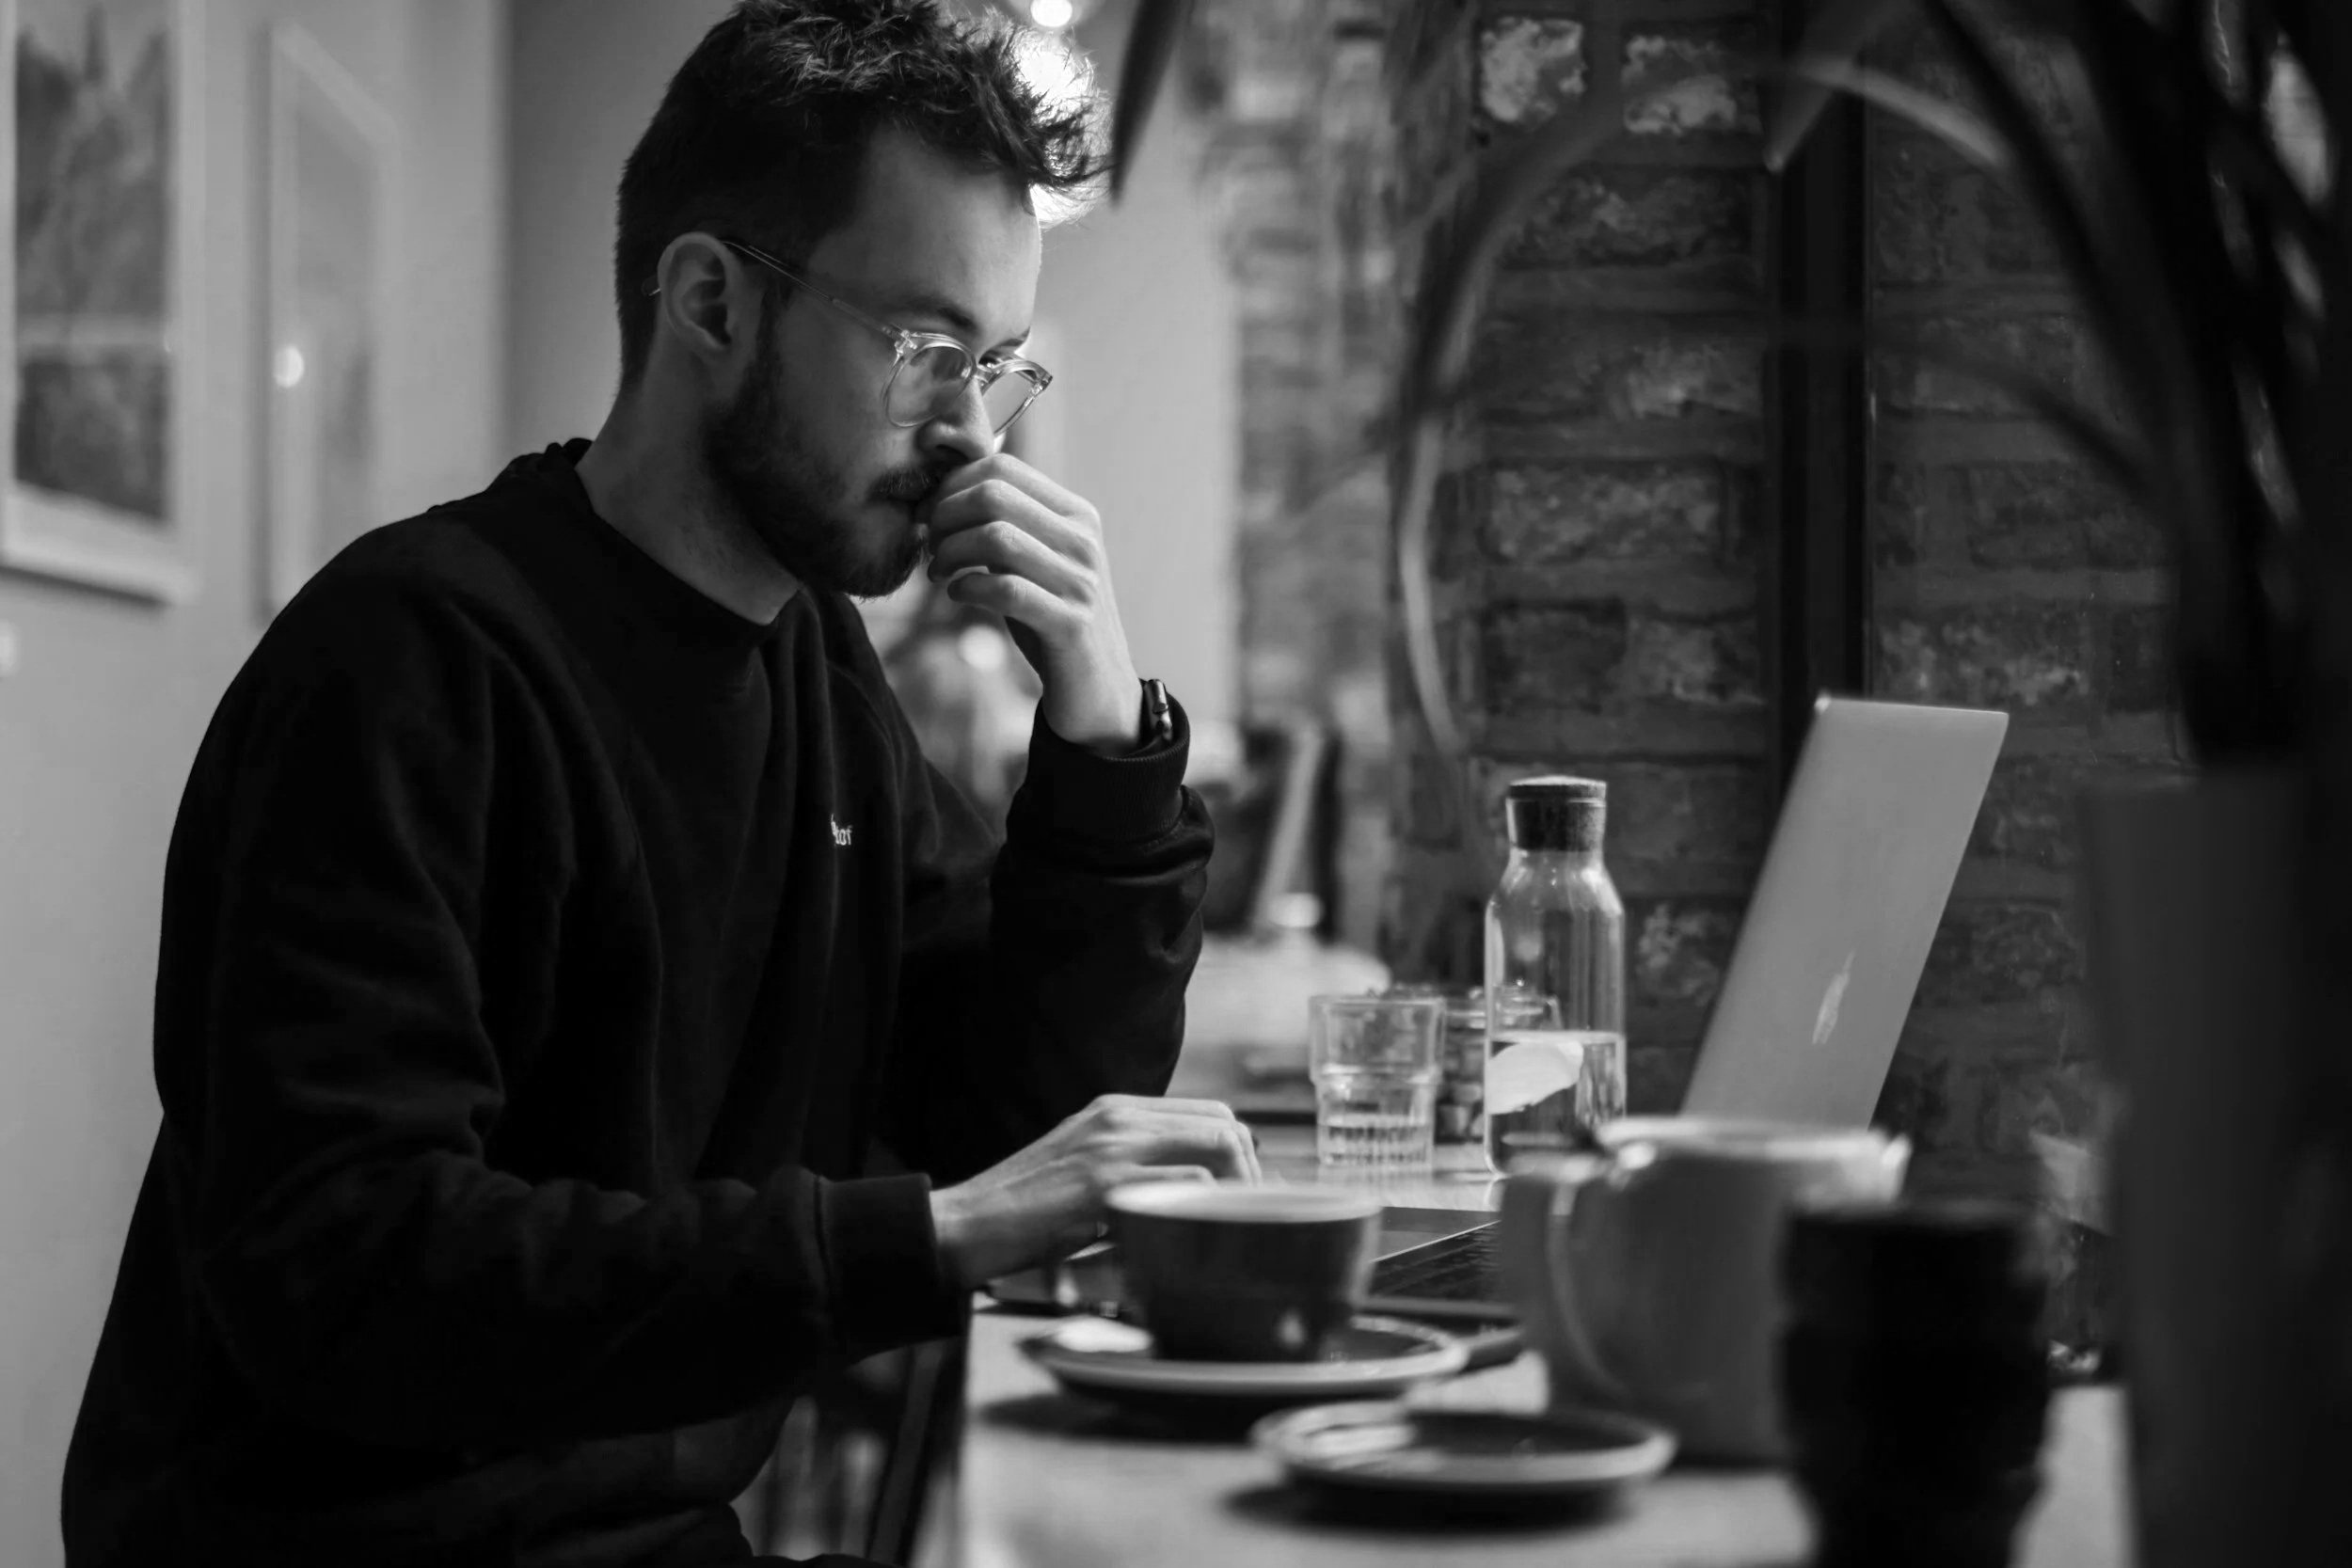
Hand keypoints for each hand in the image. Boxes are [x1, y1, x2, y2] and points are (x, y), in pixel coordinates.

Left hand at [919, 455, 1141, 753]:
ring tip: (939, 572)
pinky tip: (957, 594)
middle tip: (928, 545)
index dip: (951, 485)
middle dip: (944, 516)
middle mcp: (1082, 540)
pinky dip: (968, 588)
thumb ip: (1005, 527)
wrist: (1097, 686)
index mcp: (1075, 514)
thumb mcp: (1035, 561)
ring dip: (951, 553)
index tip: (928, 514)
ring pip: (996, 537)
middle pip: (993, 495)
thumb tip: (939, 499)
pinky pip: (1006, 590)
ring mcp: (1080, 581)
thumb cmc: (1051, 618)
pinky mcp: (1071, 623)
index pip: (1003, 468)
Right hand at [927, 1094, 1260, 1287]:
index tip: (1247, 1197)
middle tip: (1249, 1219)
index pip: (1210, 1113)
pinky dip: (1205, 1211)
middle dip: (1251, 1172)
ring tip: (1233, 1232)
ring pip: (1217, 1145)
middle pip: (1225, 1124)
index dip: (1242, 1154)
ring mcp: (1112, 1147)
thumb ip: (1129, 1168)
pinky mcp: (1104, 1184)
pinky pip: (1188, 1181)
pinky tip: (1199, 1241)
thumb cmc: (1021, 1215)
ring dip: (1238, 1193)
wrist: (964, 1226)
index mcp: (1114, 1111)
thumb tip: (1193, 1193)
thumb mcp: (1081, 1172)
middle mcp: (1117, 1118)